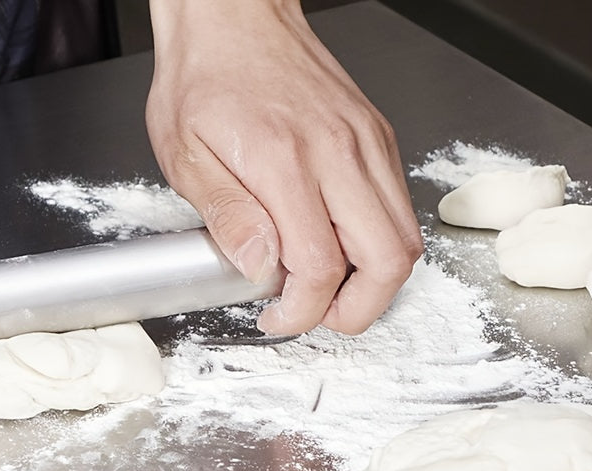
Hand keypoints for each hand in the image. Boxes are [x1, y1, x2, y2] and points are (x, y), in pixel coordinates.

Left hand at [146, 0, 422, 335]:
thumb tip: (260, 269)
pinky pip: (399, 209)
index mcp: (285, 161)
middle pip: (388, 262)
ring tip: (328, 289)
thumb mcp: (185, 155)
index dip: (303, 311)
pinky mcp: (378, 140)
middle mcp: (340, 153)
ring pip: (406, 239)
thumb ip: (228, 216)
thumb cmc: (204, 80)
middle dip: (357, 310)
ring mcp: (368, 145)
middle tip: (318, 315)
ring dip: (374, 282)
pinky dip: (377, 244)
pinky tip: (338, 245)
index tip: (278, 318)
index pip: (319, 265)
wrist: (236, 19)